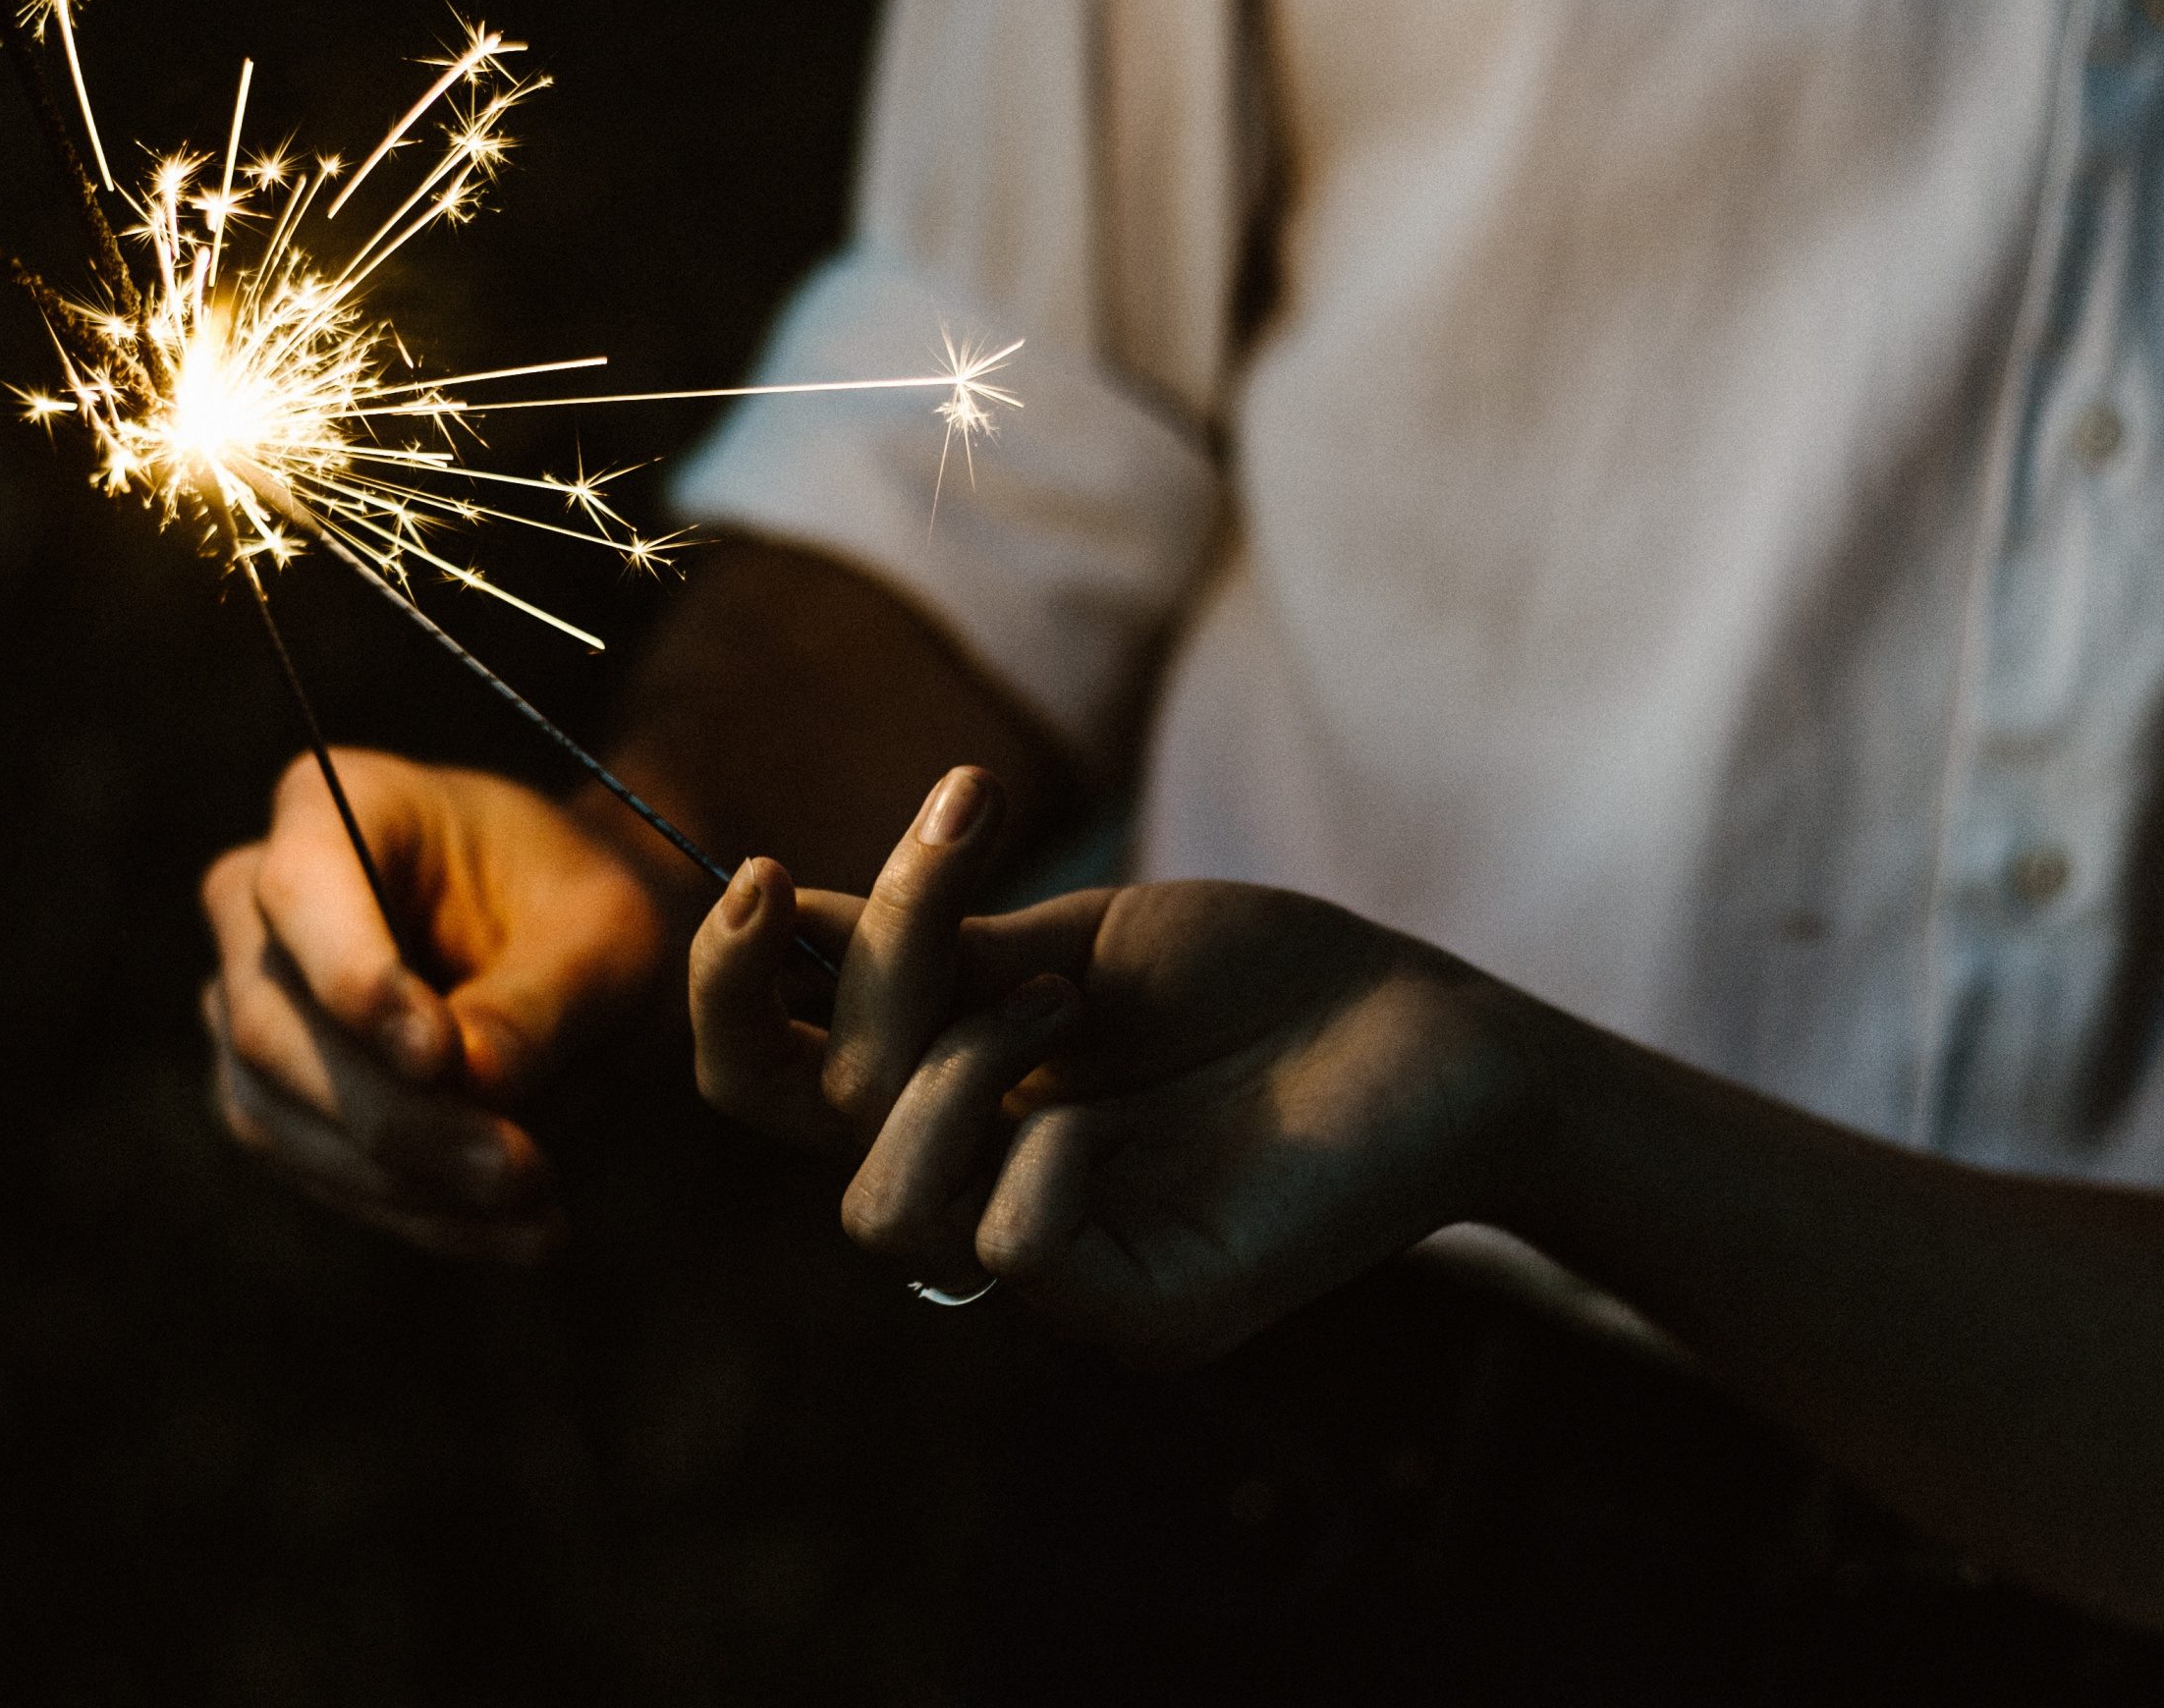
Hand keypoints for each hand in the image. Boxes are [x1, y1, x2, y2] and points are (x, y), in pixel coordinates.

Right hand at [200, 749, 669, 1261]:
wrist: (585, 958)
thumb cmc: (589, 913)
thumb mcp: (606, 937)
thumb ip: (538, 999)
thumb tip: (472, 1082)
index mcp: (334, 805)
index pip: (302, 890)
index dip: (354, 979)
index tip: (438, 1056)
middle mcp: (257, 903)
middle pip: (272, 1022)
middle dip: (396, 1115)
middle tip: (521, 1166)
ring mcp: (247, 1008)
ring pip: (278, 1117)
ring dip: (411, 1182)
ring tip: (540, 1202)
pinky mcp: (273, 1103)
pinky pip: (323, 1177)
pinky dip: (425, 1215)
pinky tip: (524, 1232)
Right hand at [690, 766, 1548, 1365]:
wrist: (1438, 1027)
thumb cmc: (1265, 979)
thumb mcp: (1072, 935)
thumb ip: (931, 944)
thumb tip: (777, 906)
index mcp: (942, 1099)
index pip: (764, 1080)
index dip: (725, 991)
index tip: (762, 875)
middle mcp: (975, 1186)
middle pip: (801, 1123)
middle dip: (863, 975)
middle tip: (960, 849)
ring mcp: (1055, 1265)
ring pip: (883, 1208)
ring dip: (948, 1068)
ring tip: (1062, 994)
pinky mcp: (1145, 1313)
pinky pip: (1013, 1258)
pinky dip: (1033, 1159)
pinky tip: (1098, 1104)